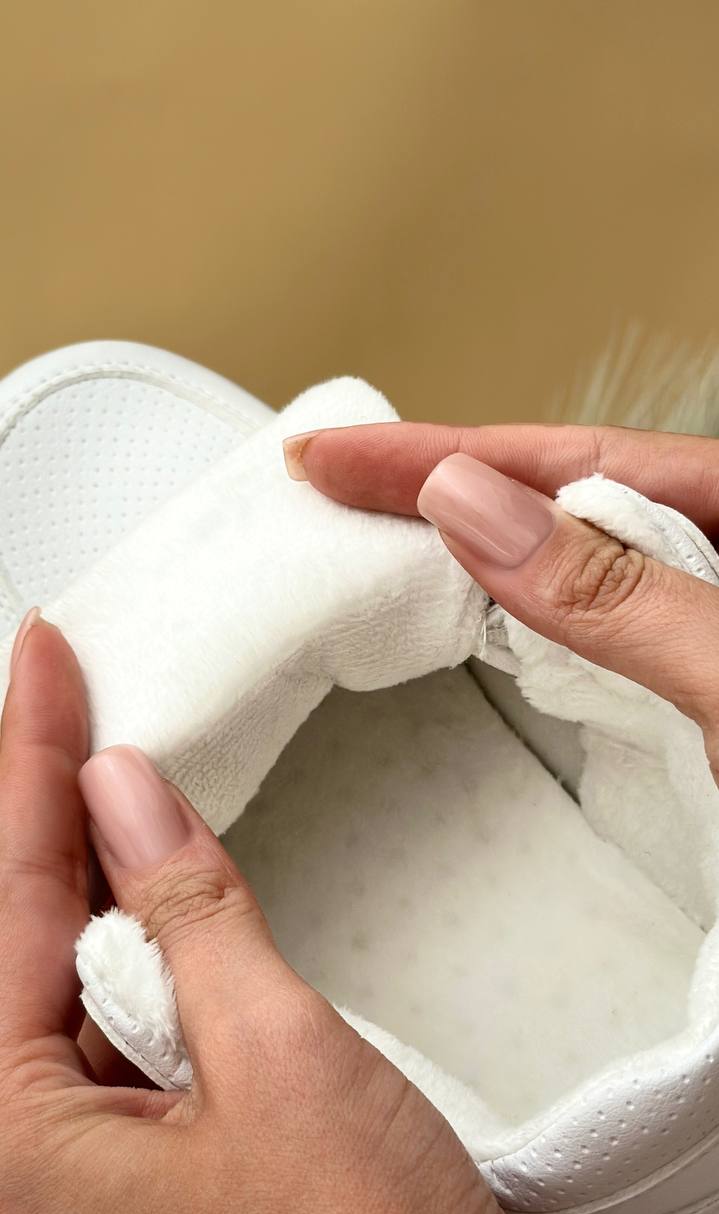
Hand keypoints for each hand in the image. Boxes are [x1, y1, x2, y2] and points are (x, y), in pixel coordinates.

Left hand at [0, 617, 529, 1213]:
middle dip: (39, 810)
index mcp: (6, 1149)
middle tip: (60, 692)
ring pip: (45, 985)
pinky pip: (85, 1040)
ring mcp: (51, 1194)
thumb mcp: (282, 1065)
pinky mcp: (106, 1197)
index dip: (27, 759)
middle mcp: (8, 1177)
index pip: (1, 897)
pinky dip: (115, 952)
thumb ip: (187, 917)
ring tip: (99, 771)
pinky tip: (139, 894)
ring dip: (82, 879)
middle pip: (8, 937)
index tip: (44, 657)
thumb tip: (124, 794)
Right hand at [286, 420, 718, 779]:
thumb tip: (474, 506)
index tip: (335, 456)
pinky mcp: (687, 701)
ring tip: (375, 535)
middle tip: (330, 487)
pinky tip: (475, 611)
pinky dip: (525, 626)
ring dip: (473, 556)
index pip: (574, 461)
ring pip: (570, 571)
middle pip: (562, 503)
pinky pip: (595, 639)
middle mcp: (714, 564)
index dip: (444, 454)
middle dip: (443, 491)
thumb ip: (615, 591)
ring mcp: (696, 629)